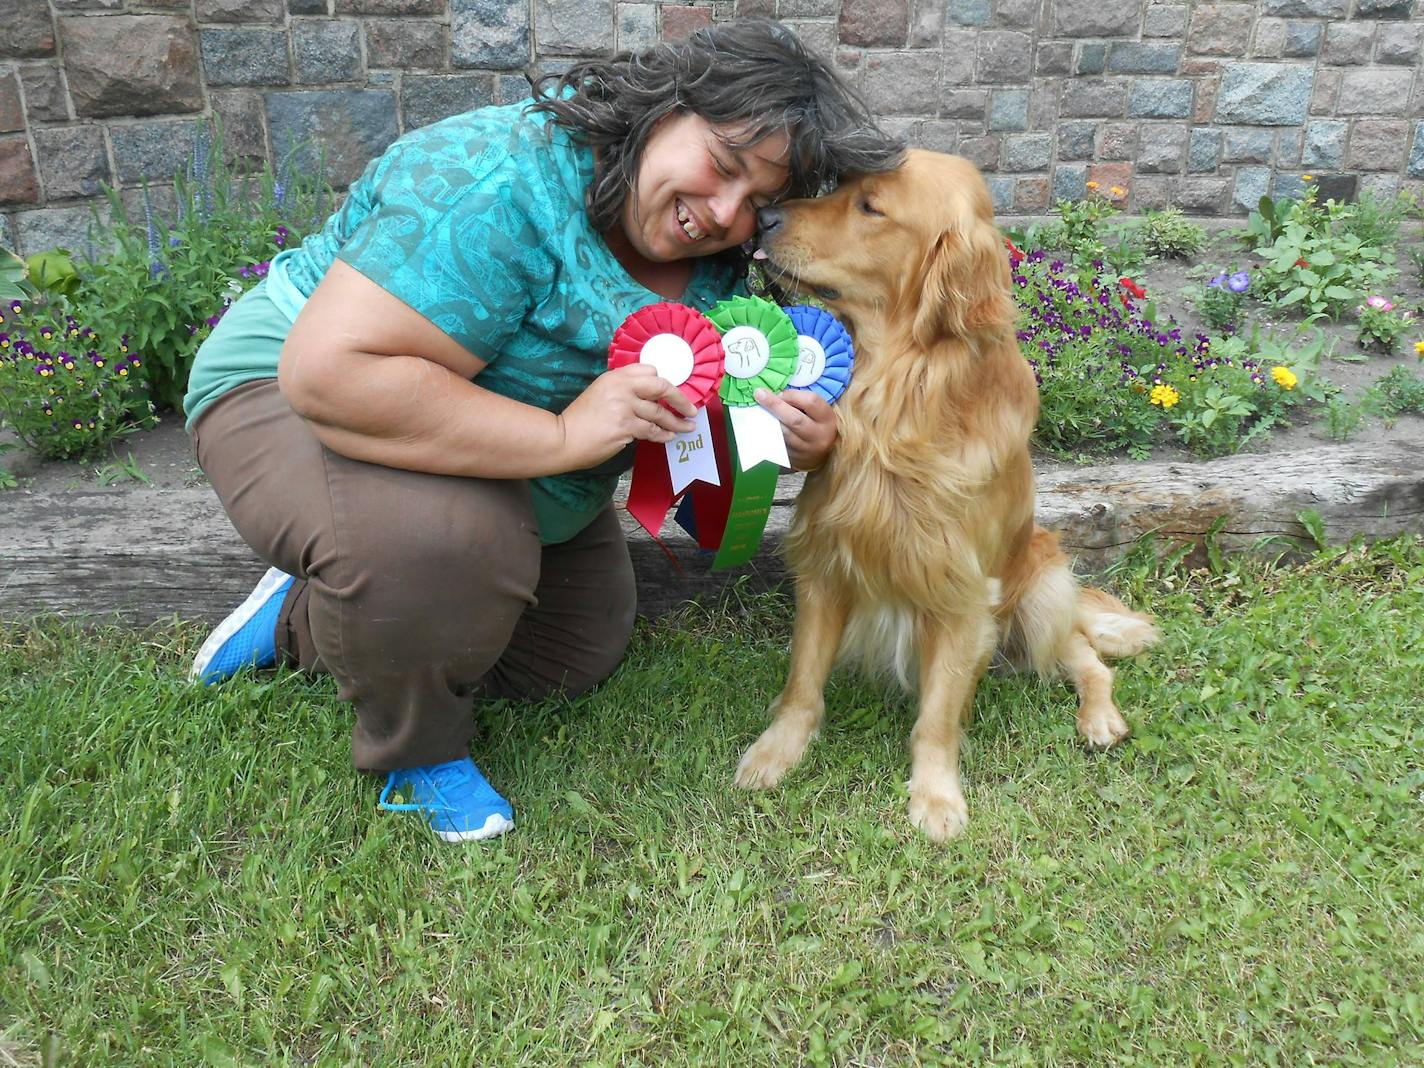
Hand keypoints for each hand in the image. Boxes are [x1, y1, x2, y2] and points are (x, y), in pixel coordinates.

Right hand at [556, 364, 696, 469]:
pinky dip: (663, 434)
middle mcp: (621, 388)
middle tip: (691, 408)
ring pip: (660, 413)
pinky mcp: (626, 427)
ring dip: (677, 422)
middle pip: (661, 387)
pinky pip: (652, 430)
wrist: (564, 438)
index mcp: (615, 376)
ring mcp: (624, 407)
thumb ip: (622, 389)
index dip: (663, 381)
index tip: (673, 391)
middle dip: (680, 398)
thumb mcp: (599, 392)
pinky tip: (668, 436)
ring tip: (687, 427)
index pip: (648, 370)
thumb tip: (647, 397)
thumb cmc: (580, 419)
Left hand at [755, 388, 837, 470]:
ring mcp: (806, 450)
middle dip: (775, 405)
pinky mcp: (794, 460)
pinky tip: (762, 425)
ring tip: (759, 410)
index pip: (811, 402)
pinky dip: (768, 433)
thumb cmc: (816, 424)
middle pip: (795, 420)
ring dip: (769, 420)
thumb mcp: (817, 411)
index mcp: (827, 419)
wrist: (821, 454)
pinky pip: (778, 445)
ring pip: (784, 434)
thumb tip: (775, 396)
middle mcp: (819, 436)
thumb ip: (800, 402)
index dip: (792, 395)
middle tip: (759, 394)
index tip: (779, 393)